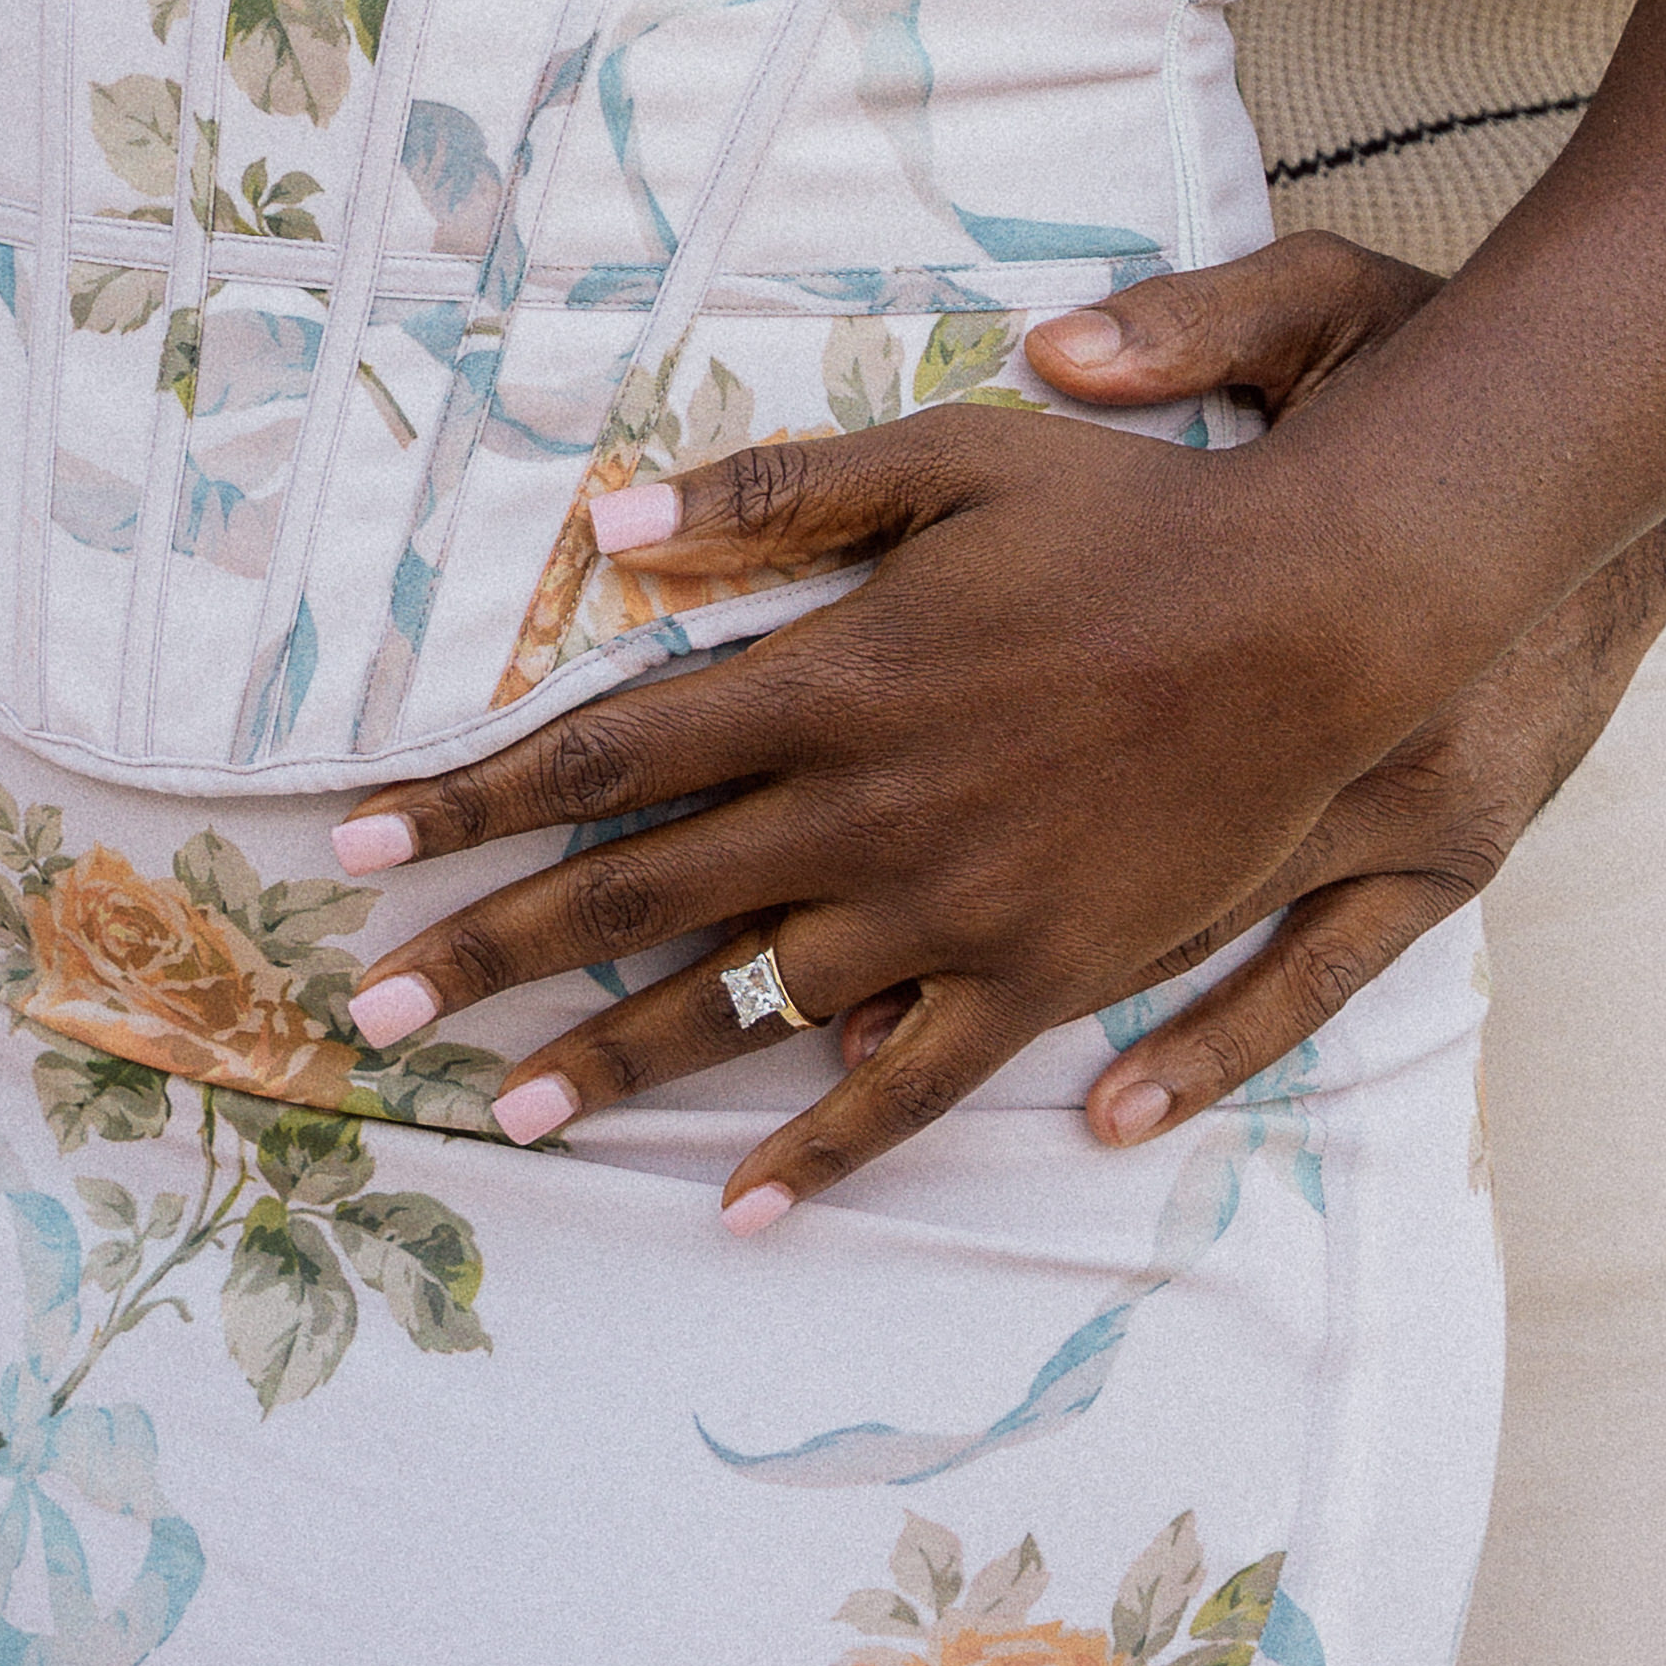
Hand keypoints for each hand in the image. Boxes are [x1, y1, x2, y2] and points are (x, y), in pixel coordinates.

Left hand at [313, 238, 1448, 1219]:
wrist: (1310, 624)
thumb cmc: (1128, 520)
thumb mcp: (947, 460)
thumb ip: (775, 494)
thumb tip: (605, 516)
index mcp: (827, 674)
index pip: (603, 746)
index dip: (471, 796)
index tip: (355, 842)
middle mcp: (862, 806)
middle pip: (637, 888)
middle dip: (490, 943)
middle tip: (367, 1004)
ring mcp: (947, 908)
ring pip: (740, 1004)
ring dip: (612, 1058)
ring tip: (502, 1108)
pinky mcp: (1035, 978)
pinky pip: (905, 1089)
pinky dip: (816, 1152)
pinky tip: (739, 1206)